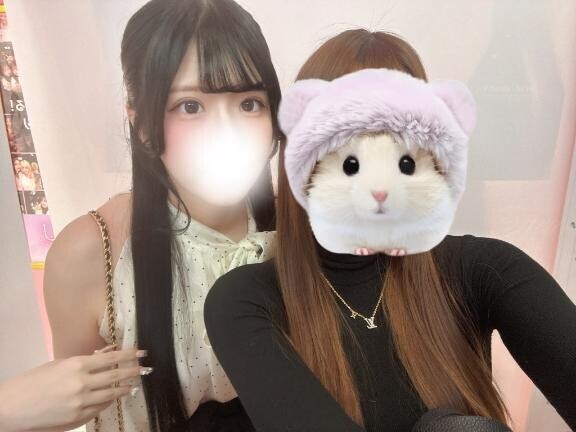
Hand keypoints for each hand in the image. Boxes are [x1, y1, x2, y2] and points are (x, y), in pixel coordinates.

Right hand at [0, 345, 150, 431]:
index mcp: (76, 365)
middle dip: (134, 371)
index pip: (111, 358)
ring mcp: (81, 402)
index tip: (143, 352)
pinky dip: (109, 400)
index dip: (129, 355)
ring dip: (125, 389)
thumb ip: (85, 360)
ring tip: (135, 384)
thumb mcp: (59, 364)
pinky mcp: (78, 417)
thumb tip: (107, 353)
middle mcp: (82, 383)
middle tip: (147, 368)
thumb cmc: (33, 381)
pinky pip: (100, 407)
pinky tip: (115, 396)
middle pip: (116, 376)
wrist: (12, 407)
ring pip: (112, 394)